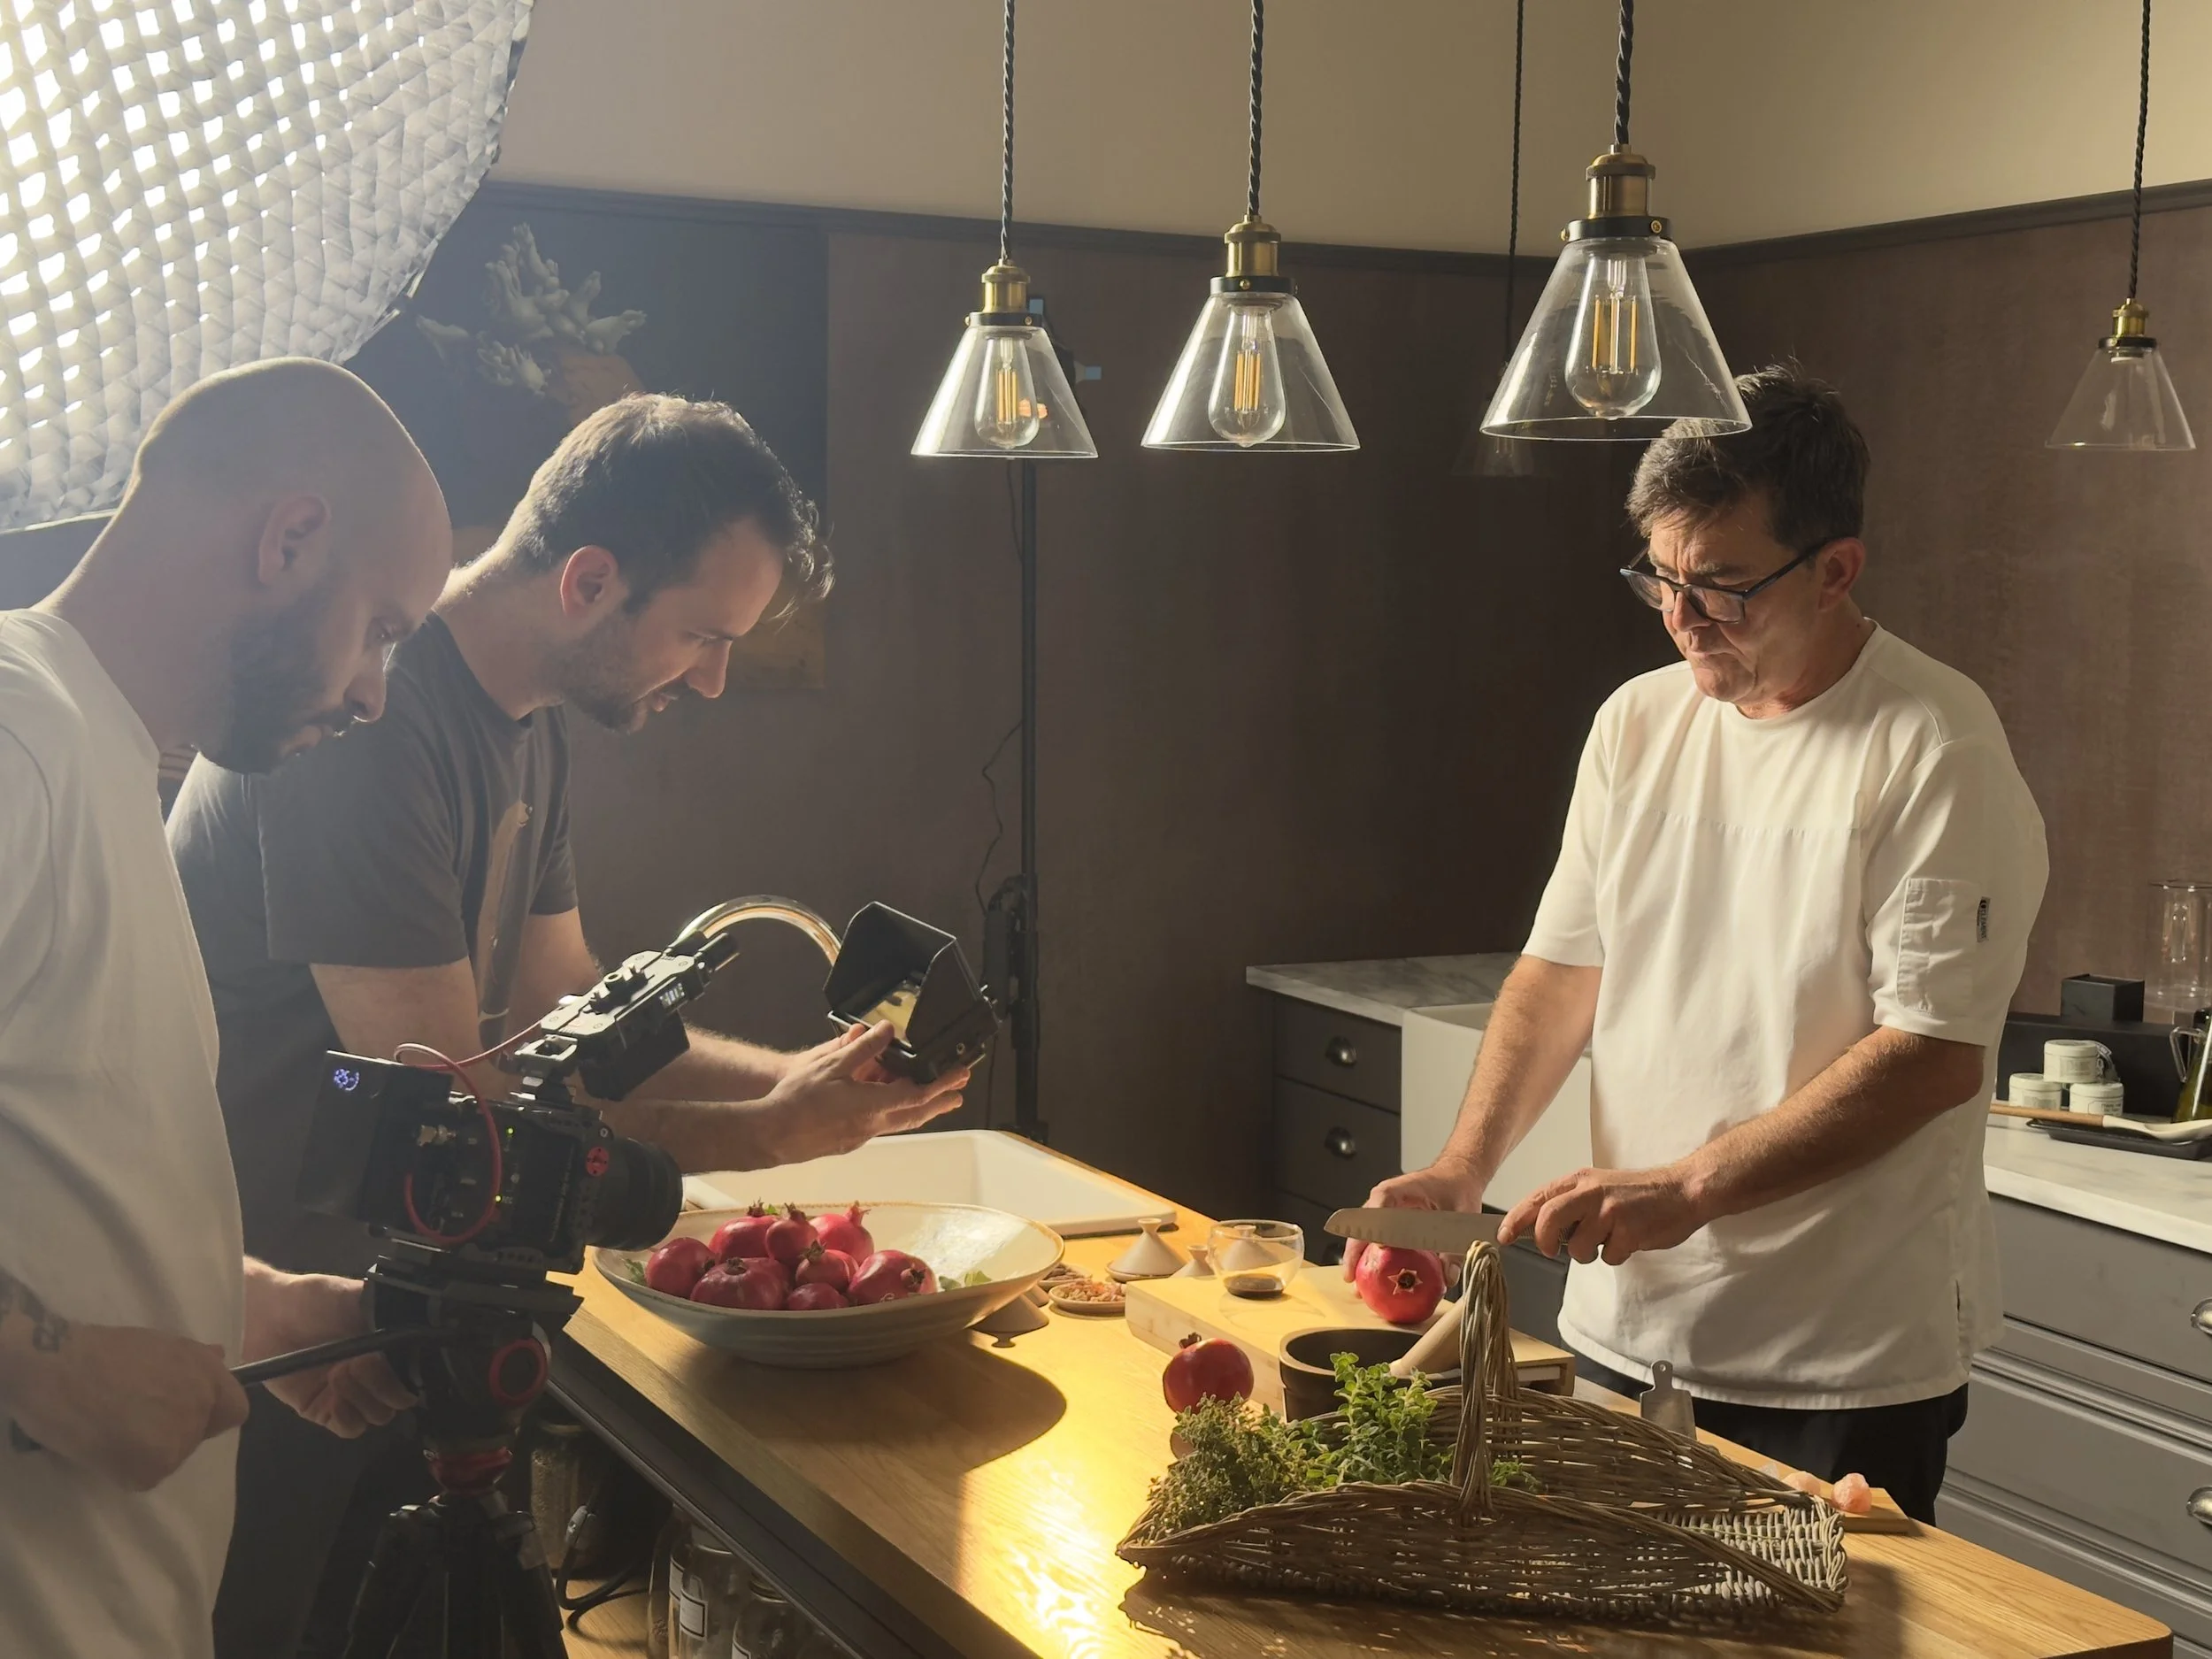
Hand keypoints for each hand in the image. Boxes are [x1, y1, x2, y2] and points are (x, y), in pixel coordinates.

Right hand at [7, 1323, 247, 1490]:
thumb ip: (194, 1360)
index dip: (210, 1415)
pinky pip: (142, 1477)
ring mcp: (179, 1441)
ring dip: (144, 1449)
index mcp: (208, 1376)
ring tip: (110, 1425)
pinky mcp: (151, 1469)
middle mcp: (201, 1408)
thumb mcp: (161, 1345)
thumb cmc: (103, 1351)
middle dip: (169, 1430)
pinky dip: (121, 1468)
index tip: (181, 1412)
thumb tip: (218, 1356)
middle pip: (195, 1436)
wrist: (58, 1367)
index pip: (234, 1411)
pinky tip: (100, 1444)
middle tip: (131, 1415)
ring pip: (168, 1457)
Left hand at [251, 1273, 413, 1438]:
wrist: (268, 1314)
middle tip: (359, 1364)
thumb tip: (420, 1320)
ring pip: (378, 1416)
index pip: (416, 1373)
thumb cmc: (315, 1300)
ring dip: (364, 1399)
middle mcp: (374, 1373)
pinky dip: (348, 1418)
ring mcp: (350, 1394)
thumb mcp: (358, 1296)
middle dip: (384, 1386)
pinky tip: (336, 1400)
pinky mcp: (324, 1410)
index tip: (388, 1359)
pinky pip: (350, 1429)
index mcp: (388, 1347)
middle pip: (399, 1401)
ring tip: (339, 1374)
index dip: (408, 1374)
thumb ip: (389, 1309)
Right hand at [756, 1021, 968, 1163]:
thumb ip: (862, 1048)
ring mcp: (861, 1136)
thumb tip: (887, 1030)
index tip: (960, 1075)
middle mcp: (872, 1124)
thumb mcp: (831, 1065)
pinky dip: (895, 1113)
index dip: (942, 1084)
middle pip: (915, 1114)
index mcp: (873, 1105)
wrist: (772, 1134)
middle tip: (959, 1093)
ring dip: (919, 1110)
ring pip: (899, 1121)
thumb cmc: (798, 1099)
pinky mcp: (849, 1141)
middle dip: (940, 1102)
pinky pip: (881, 1125)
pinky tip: (889, 1106)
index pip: (918, 1094)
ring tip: (934, 1101)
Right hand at [1341, 1157, 1486, 1279]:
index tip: (1379, 1247)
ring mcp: (1383, 1211)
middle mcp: (1385, 1200)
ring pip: (1362, 1234)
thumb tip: (1448, 1278)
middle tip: (1353, 1277)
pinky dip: (1371, 1259)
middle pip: (1362, 1223)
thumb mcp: (1461, 1216)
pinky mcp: (1388, 1223)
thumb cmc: (1454, 1187)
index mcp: (1400, 1189)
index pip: (1381, 1202)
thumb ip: (1455, 1248)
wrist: (1456, 1176)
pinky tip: (1374, 1280)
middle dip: (1355, 1252)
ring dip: (1359, 1259)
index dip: (1377, 1224)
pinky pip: (1374, 1240)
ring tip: (1359, 1286)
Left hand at [1497, 1164, 1705, 1264]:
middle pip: (1548, 1218)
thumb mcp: (1598, 1188)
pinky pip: (1609, 1257)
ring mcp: (1611, 1211)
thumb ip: (1570, 1204)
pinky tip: (1629, 1241)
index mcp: (1579, 1180)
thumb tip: (1539, 1231)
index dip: (1516, 1220)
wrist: (1682, 1190)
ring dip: (1588, 1254)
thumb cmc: (1637, 1194)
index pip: (1538, 1199)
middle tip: (1550, 1251)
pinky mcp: (1631, 1230)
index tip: (1503, 1237)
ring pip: (1579, 1247)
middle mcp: (1591, 1192)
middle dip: (1544, 1241)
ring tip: (1607, 1241)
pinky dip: (1616, 1256)